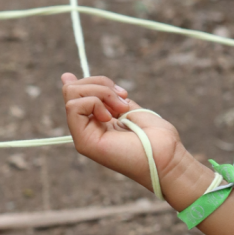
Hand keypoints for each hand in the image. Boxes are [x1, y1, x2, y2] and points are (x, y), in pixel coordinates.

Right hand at [61, 72, 210, 208]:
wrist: (166, 157)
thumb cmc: (155, 137)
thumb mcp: (126, 106)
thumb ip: (104, 95)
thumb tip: (67, 77)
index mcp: (95, 121)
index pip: (74, 93)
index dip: (92, 81)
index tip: (122, 92)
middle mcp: (86, 129)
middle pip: (71, 90)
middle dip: (99, 84)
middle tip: (124, 99)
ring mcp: (83, 137)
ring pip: (72, 96)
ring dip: (101, 92)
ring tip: (122, 108)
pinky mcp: (84, 142)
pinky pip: (74, 107)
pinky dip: (95, 102)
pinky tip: (111, 117)